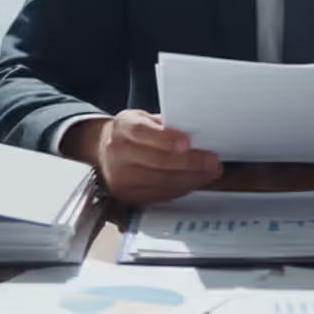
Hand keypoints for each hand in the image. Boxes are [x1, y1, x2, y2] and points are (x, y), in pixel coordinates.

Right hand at [60, 109, 221, 204]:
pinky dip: (182, 188)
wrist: (102, 151)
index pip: (143, 135)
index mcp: (122, 130)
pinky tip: (195, 181)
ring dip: (192, 179)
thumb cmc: (127, 132)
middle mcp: (119, 155)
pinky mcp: (130, 196)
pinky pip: (162, 194)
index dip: (166, 140)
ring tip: (210, 172)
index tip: (188, 143)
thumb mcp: (141, 118)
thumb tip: (196, 134)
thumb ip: (164, 125)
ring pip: (163, 182)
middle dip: (190, 164)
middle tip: (212, 162)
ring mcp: (123, 179)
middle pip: (158, 162)